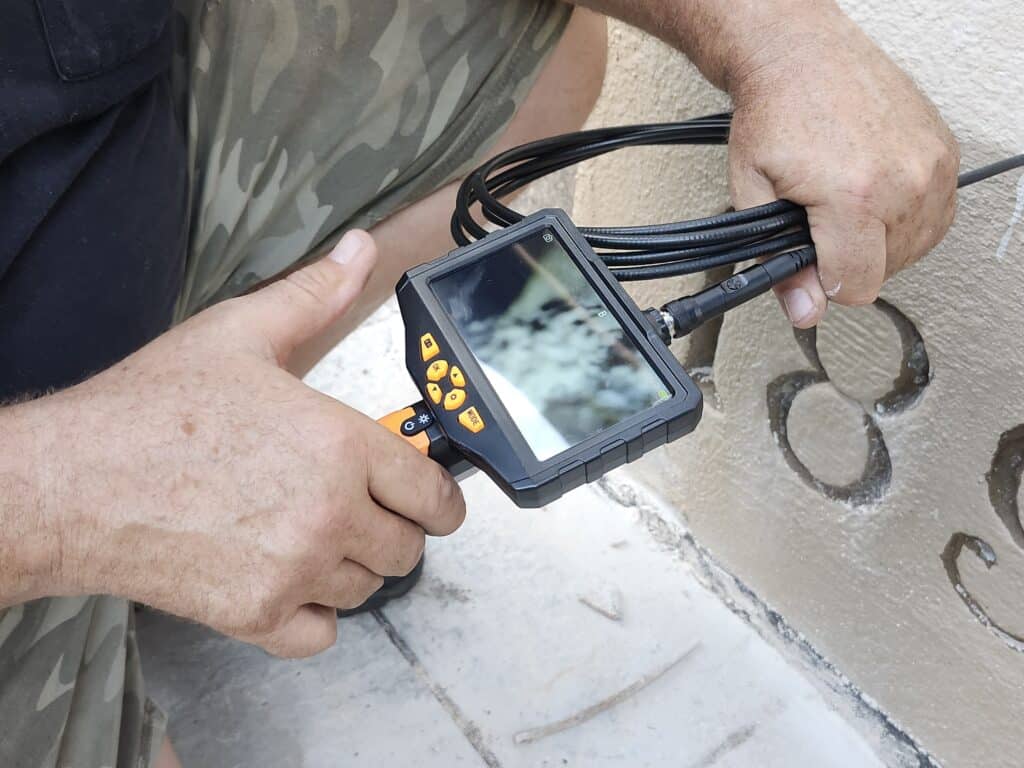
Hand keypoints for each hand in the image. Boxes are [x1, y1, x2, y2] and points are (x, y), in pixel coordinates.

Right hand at [29, 231, 465, 656]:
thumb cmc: (149, 413)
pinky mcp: (257, 616)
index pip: (435, 493)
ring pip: (368, 588)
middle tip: (361, 506)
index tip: (427, 495)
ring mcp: (295, 572)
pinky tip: (287, 575)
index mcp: (339, 446)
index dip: (438, 494)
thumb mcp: (240, 334)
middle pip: (409, 547)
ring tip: (310, 530)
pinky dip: (313, 613)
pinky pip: (323, 634)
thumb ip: (315, 296)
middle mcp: (329, 514)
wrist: (71, 482)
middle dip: (394, 526)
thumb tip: (358, 254)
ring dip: (351, 564)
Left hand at [725, 3, 959, 326]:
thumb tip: (804, 312)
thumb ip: (779, 262)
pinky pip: (937, 215)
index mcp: (853, 196)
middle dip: (848, 259)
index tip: (811, 263)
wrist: (800, 54)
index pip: (857, 286)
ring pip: (915, 247)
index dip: (826, 286)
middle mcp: (902, 182)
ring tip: (846, 208)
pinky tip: (875, 199)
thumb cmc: (774, 113)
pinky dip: (907, 218)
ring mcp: (930, 164)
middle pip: (886, 270)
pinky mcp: (943, 150)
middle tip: (820, 222)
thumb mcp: (753, 194)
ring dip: (880, 241)